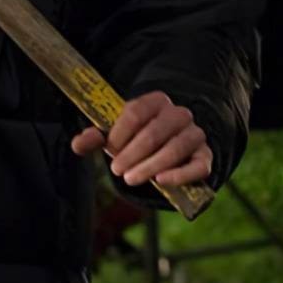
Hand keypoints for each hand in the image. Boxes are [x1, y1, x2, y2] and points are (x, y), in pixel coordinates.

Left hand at [69, 90, 212, 188]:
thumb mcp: (116, 135)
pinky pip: (199, 165)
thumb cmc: (135, 139)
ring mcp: (194, 134)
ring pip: (176, 148)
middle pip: (155, 131)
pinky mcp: (204, 156)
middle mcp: (178, 114)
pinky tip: (162, 181)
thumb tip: (78, 144)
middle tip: (117, 171)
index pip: (137, 112)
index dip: (120, 133)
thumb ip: (96, 138)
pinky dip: (182, 174)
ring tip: (131, 179)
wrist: (167, 147)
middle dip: (133, 153)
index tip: (109, 149)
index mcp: (155, 101)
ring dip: (151, 165)